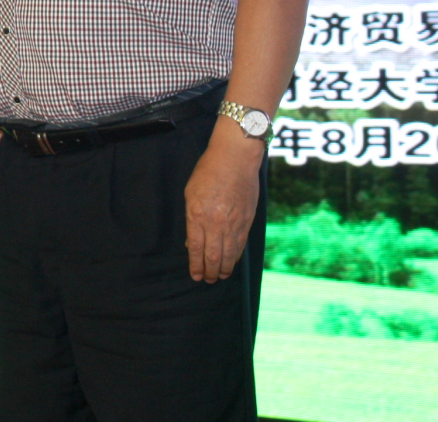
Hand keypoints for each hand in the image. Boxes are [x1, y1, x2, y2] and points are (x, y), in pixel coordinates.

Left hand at [183, 118, 264, 282]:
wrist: (235, 158)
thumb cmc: (208, 171)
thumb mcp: (190, 193)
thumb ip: (191, 219)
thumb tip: (192, 242)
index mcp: (197, 215)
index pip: (196, 249)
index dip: (196, 265)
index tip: (195, 275)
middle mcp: (216, 223)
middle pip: (213, 256)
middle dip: (209, 271)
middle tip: (207, 280)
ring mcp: (233, 222)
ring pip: (229, 254)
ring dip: (223, 268)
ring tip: (219, 276)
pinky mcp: (247, 220)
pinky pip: (240, 244)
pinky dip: (235, 256)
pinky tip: (232, 263)